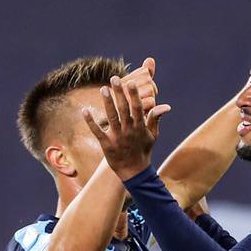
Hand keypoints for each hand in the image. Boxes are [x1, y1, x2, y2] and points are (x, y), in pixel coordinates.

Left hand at [83, 63, 172, 179]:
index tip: (131, 83)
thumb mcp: (153, 135)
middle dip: (119, 93)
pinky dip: (91, 121)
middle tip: (114, 79)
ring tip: (103, 89)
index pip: (138, 108)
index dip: (134, 95)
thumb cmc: (143, 150)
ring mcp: (117, 138)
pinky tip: (85, 110)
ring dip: (107, 103)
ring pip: (111, 117)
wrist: (134, 172)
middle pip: (123, 109)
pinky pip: (97, 131)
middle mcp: (129, 131)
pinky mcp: (106, 145)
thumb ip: (156, 119)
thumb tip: (166, 106)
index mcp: (140, 127)